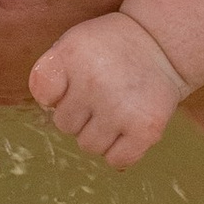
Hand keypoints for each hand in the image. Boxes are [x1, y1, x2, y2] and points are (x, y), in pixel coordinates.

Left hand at [28, 11, 188, 168]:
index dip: (55, 93)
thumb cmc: (109, 48)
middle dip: (79, 113)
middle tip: (100, 93)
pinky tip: (127, 126)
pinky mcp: (146, 129)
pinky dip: (120, 150)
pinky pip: (116, 160)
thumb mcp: (73, 43)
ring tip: (115, 107)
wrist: (161, 45)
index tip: (72, 81)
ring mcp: (121, 108)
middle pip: (64, 125)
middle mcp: (94, 81)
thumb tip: (47, 110)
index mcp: (72, 54)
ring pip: (89, 146)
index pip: (42, 92)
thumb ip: (50, 74)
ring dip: (99, 133)